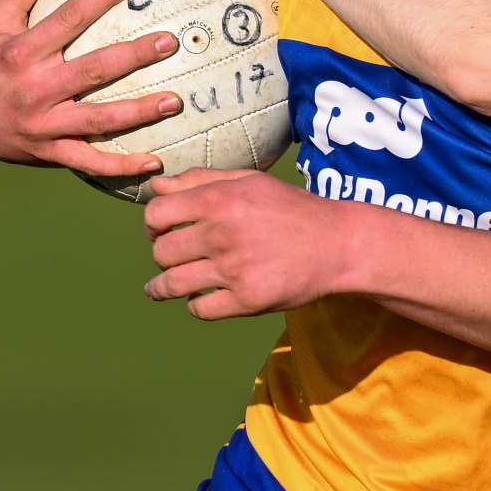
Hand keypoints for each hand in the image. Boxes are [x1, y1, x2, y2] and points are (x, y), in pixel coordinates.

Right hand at [0, 0, 181, 174]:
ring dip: (139, 112)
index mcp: (22, 52)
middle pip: (93, 70)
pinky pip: (89, 161)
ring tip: (175, 101)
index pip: (69, 18)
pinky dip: (121, 166)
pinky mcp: (50, 152)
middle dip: (134, 56)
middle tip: (169, 41)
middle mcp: (34, 89)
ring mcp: (44, 124)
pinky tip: (154, 162)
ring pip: (98, 119)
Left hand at [144, 169, 354, 319]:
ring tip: (165, 288)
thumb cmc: (292, 209)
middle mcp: (222, 234)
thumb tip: (157, 187)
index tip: (162, 231)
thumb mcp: (251, 182)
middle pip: (161, 253)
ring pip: (172, 285)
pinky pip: (199, 309)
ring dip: (165, 287)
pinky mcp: (246, 300)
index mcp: (221, 200)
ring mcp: (234, 270)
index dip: (153, 224)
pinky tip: (204, 296)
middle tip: (176, 257)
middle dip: (163, 255)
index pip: (157, 214)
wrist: (338, 244)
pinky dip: (197, 305)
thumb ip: (202, 180)